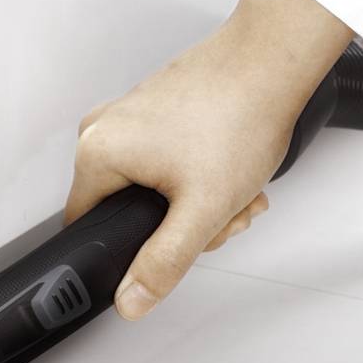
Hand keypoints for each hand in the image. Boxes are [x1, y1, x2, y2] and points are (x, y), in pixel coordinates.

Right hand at [66, 0, 354, 317]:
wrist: (272, 62)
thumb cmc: (240, 116)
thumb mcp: (202, 209)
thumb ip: (162, 262)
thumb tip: (130, 300)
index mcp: (97, 152)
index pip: (89, 227)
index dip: (134, 249)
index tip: (173, 243)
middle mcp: (105, 128)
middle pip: (131, 210)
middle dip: (185, 225)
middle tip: (222, 214)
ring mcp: (133, 115)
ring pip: (158, 188)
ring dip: (204, 202)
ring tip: (238, 190)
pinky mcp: (159, 108)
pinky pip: (171, 160)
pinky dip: (206, 174)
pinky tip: (235, 169)